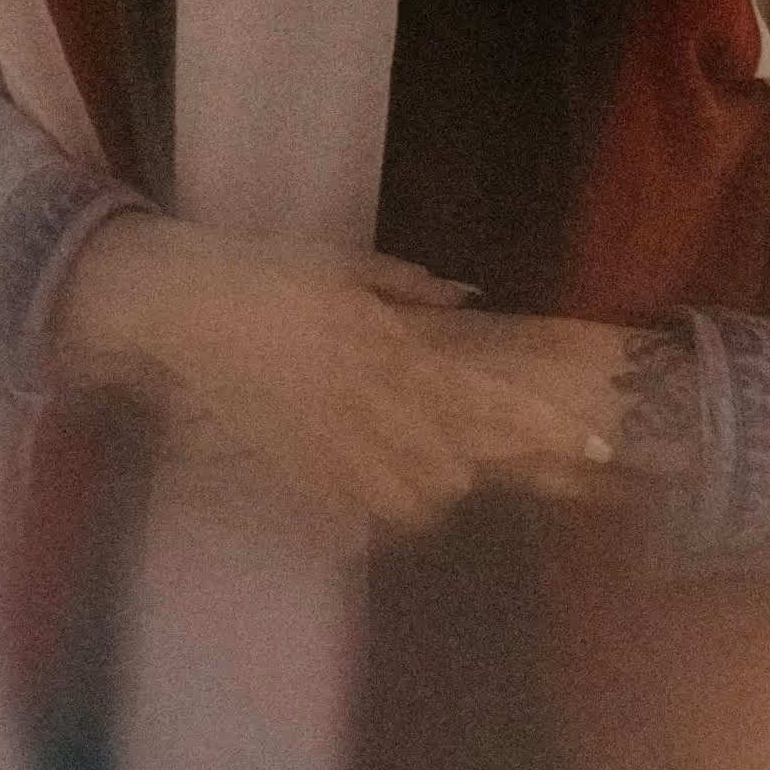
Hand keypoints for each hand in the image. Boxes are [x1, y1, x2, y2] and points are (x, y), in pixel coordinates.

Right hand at [48, 222, 673, 538]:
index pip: (480, 395)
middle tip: (509, 459)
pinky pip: (351, 506)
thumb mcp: (340, 264)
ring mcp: (326, 437)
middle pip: (454, 462)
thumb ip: (405, 286)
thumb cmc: (262, 272)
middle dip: (490, 469)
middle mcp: (363, 397)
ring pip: (407, 497)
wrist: (179, 306)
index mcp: (384, 343)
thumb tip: (467, 295)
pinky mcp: (290, 463)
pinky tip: (381, 487)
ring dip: (435, 491)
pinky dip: (376, 505)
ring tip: (442, 471)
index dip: (539, 424)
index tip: (591, 443)